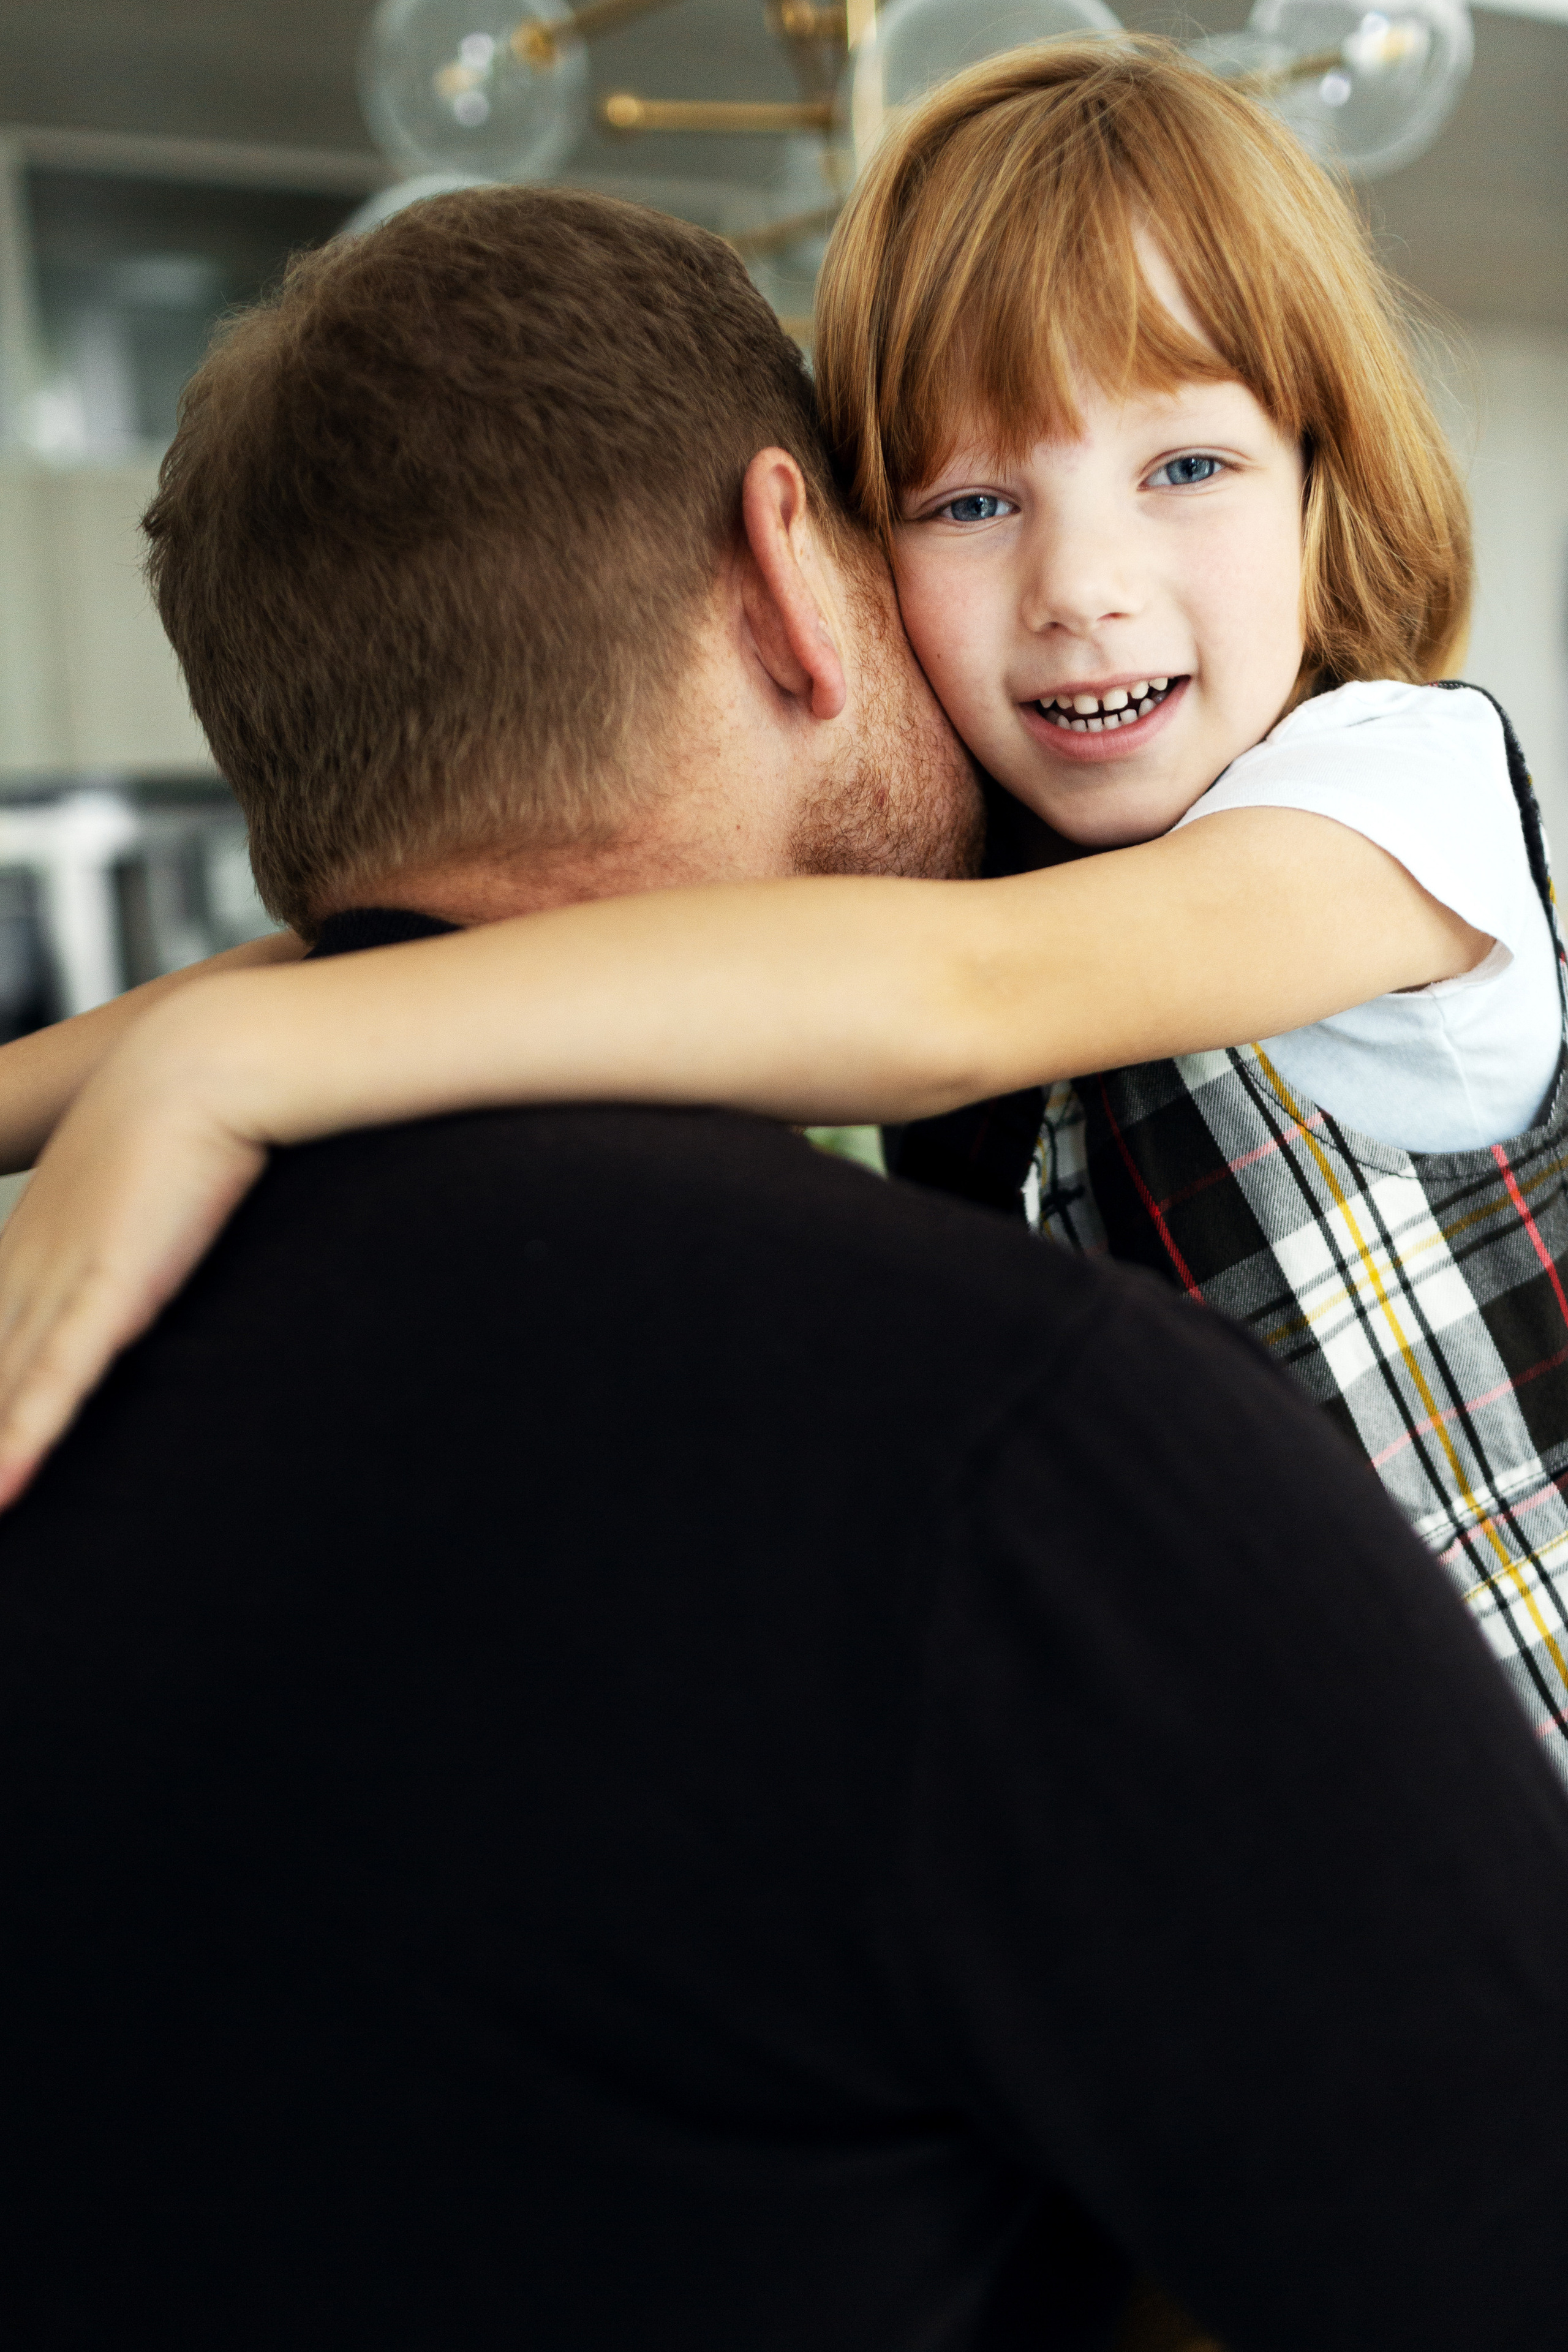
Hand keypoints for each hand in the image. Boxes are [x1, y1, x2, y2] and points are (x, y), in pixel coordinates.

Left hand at [0, 1017, 266, 1511]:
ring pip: (3, 1386)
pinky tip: (2, 1492)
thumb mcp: (158, 1165)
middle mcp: (34, 1263)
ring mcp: (63, 1279)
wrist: (211, 1053)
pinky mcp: (107, 1289)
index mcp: (42, 1236)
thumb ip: (154, 1205)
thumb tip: (177, 1212)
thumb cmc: (200, 1096)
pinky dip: (22, 1439)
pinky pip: (52, 1382)